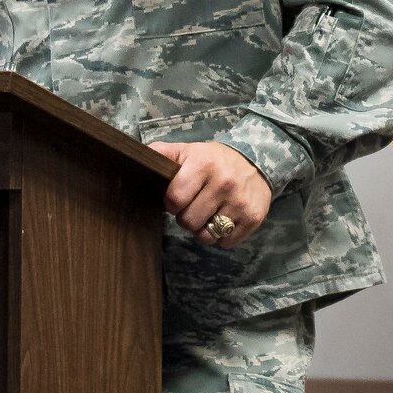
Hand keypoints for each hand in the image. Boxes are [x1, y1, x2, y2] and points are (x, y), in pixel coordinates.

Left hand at [145, 141, 272, 247]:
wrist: (256, 161)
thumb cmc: (212, 160)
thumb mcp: (187, 150)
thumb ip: (161, 153)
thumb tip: (137, 158)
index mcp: (203, 164)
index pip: (174, 199)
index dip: (170, 203)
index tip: (175, 199)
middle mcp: (224, 183)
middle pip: (189, 222)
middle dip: (185, 217)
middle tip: (192, 207)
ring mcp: (240, 203)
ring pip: (206, 236)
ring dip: (202, 229)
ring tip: (206, 214)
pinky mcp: (253, 218)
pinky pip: (225, 242)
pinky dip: (220, 235)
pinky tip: (222, 218)